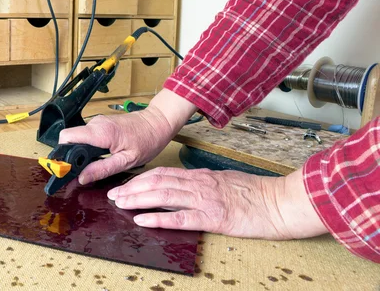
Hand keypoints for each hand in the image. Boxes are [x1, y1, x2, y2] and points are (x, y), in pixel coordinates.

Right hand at [59, 89, 196, 184]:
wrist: (157, 122)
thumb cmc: (147, 140)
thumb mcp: (126, 161)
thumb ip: (102, 169)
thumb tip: (82, 178)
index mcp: (100, 132)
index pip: (66, 137)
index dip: (62, 154)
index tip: (66, 169)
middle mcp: (95, 124)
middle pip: (70, 140)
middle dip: (73, 156)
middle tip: (85, 171)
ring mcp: (97, 122)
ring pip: (77, 138)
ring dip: (81, 153)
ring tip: (96, 163)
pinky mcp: (100, 124)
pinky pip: (86, 136)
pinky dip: (88, 147)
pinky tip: (101, 155)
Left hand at [108, 166, 327, 239]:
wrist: (279, 202)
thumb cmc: (255, 194)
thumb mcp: (225, 182)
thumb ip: (204, 183)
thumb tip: (184, 186)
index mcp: (201, 176)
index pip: (164, 174)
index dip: (141, 178)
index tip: (125, 184)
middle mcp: (199, 184)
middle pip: (157, 182)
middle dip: (132, 188)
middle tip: (113, 194)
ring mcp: (205, 200)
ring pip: (163, 195)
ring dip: (138, 200)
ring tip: (120, 203)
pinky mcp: (212, 218)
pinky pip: (180, 217)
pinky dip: (158, 218)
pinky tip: (143, 219)